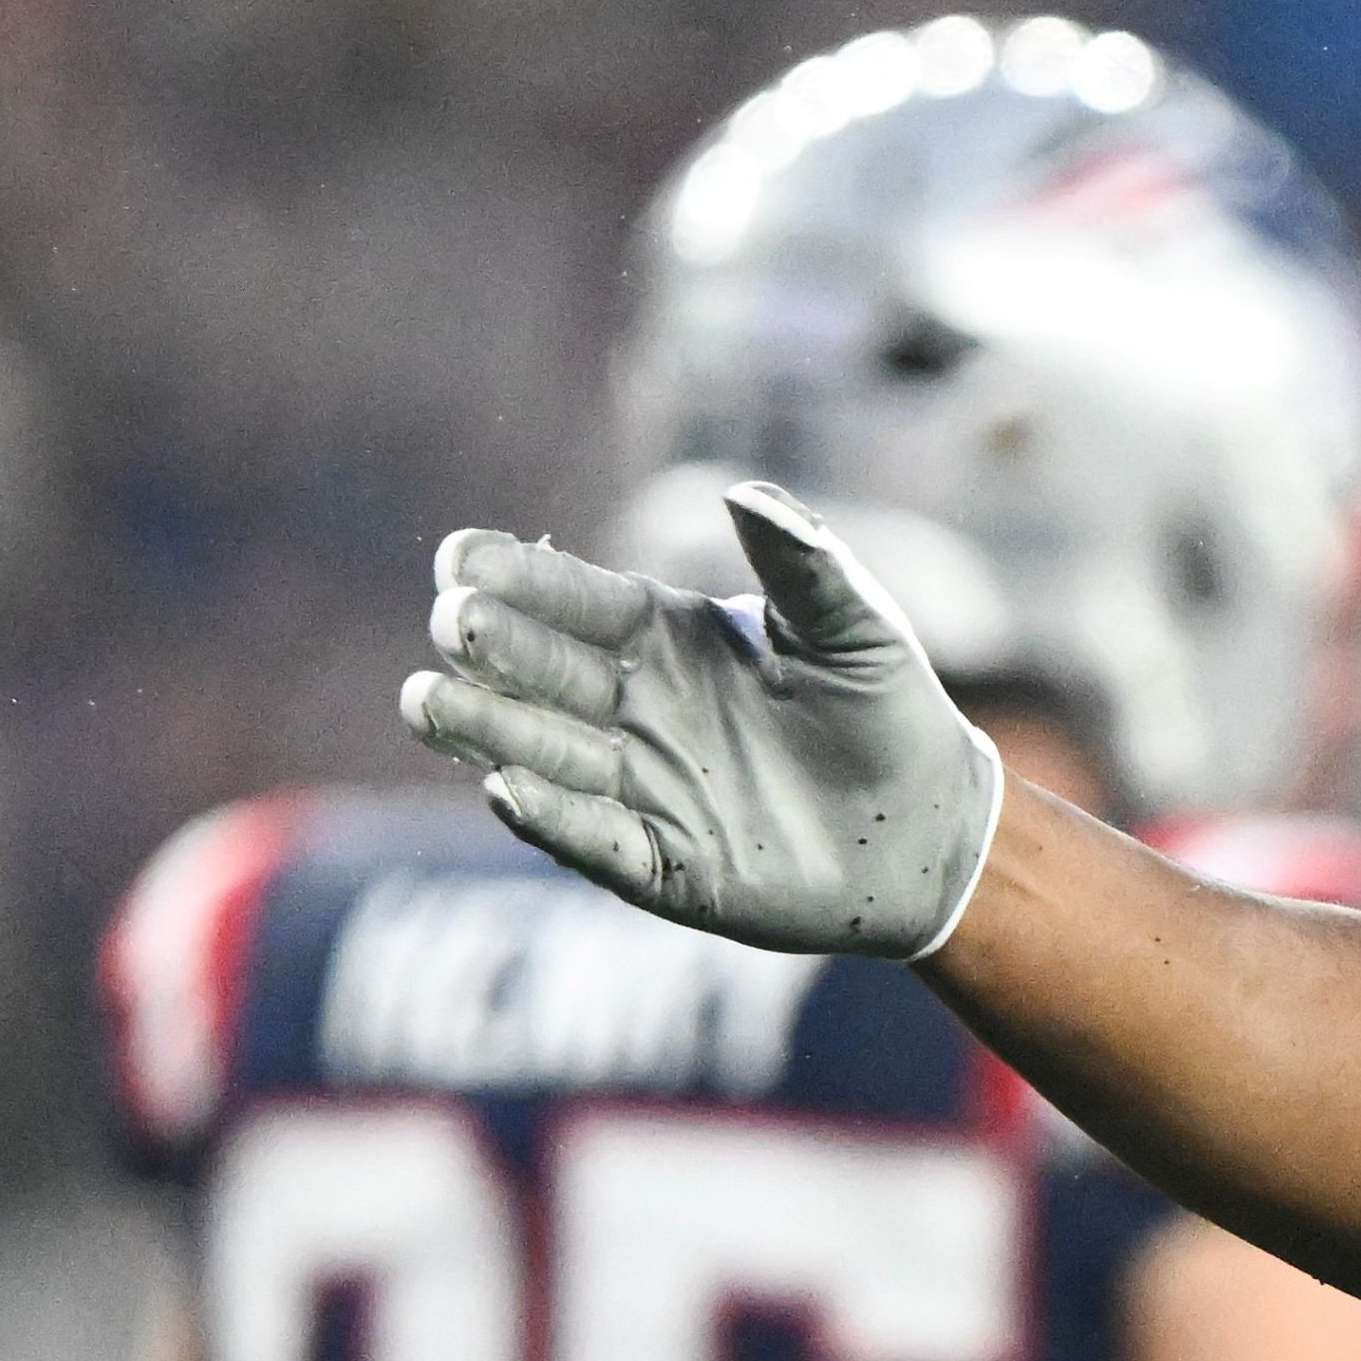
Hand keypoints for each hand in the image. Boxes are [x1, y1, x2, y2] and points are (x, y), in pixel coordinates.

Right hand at [400, 488, 1009, 957]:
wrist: (933, 831)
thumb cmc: (891, 713)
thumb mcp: (857, 628)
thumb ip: (805, 562)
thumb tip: (743, 493)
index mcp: (672, 640)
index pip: (579, 602)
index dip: (520, 579)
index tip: (458, 557)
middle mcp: (641, 711)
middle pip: (545, 675)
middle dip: (491, 649)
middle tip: (448, 624)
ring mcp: (646, 789)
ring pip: (547, 755)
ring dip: (488, 731)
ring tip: (427, 701)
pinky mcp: (666, 867)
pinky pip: (596, 841)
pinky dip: (551, 820)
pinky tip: (503, 790)